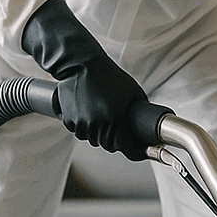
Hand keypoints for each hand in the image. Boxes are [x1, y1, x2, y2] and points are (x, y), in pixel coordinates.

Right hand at [22, 0, 149, 158]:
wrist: (81, 65)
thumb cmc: (108, 76)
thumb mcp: (133, 93)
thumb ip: (140, 113)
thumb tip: (147, 128)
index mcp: (115, 119)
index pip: (125, 147)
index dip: (134, 150)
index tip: (138, 151)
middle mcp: (97, 124)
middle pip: (109, 145)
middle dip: (116, 140)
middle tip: (119, 128)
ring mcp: (82, 123)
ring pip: (93, 139)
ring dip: (99, 133)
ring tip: (102, 116)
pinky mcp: (69, 120)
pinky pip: (80, 131)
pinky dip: (85, 126)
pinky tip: (89, 113)